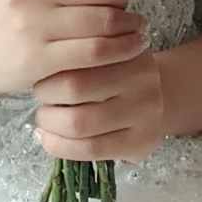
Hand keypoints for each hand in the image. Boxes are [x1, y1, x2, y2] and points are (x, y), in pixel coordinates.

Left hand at [33, 47, 164, 164]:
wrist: (164, 96)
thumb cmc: (120, 73)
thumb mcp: (107, 52)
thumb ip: (80, 54)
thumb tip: (38, 68)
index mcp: (129, 51)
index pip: (81, 56)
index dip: (51, 67)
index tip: (42, 73)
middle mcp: (142, 81)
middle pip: (75, 88)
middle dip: (46, 95)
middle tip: (41, 96)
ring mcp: (145, 115)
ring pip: (79, 124)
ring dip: (49, 123)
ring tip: (45, 118)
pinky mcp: (141, 144)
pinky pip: (89, 150)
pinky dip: (59, 146)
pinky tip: (48, 139)